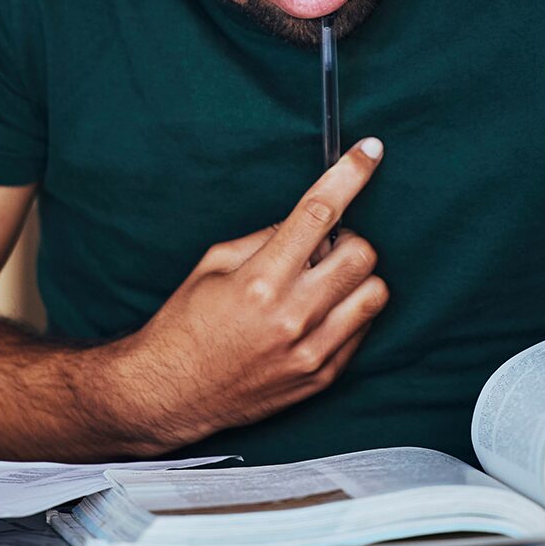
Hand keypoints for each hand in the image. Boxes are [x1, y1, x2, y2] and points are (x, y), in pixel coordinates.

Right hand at [111, 138, 389, 449]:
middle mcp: (293, 316)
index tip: (370, 151)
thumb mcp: (213, 265)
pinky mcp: (321, 377)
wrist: (169, 394)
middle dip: (348, 240)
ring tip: (324, 284)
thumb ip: (265, 239)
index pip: (319, 214)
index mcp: (260, 281)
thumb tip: (308, 223)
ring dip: (356, 278)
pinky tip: (317, 315)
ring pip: (375, 294)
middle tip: (322, 249)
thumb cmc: (185, 324)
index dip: (350, 175)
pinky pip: (363, 331)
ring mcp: (311, 351)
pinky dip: (349, 313)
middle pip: (362, 254)